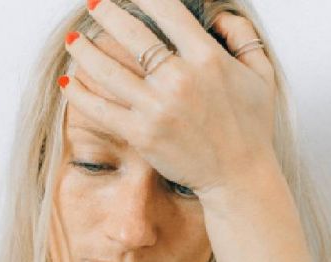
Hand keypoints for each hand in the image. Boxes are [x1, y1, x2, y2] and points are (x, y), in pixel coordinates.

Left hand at [60, 0, 276, 204]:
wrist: (239, 176)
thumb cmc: (251, 128)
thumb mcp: (262, 73)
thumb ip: (243, 36)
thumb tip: (218, 15)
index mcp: (207, 58)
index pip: (169, 13)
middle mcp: (180, 79)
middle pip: (132, 35)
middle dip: (107, 15)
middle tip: (94, 5)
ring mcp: (158, 107)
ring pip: (109, 71)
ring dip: (85, 51)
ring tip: (74, 41)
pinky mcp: (142, 134)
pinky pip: (101, 109)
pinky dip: (80, 94)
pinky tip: (68, 82)